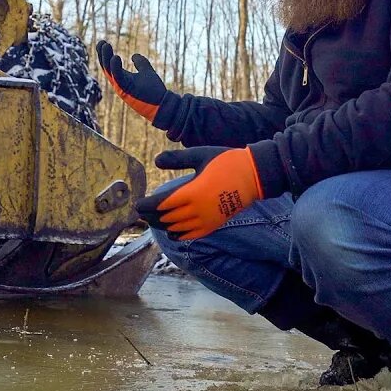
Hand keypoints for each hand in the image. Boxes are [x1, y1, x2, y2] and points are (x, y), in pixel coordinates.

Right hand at [95, 40, 167, 121]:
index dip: (105, 54)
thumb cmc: (153, 91)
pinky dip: (115, 68)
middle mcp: (119, 83)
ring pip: (109, 71)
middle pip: (106, 68)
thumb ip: (140, 63)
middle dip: (102, 55)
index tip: (103, 42)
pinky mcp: (127, 91)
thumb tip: (134, 55)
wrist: (162, 104)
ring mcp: (121, 88)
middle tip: (101, 42)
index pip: (110, 65)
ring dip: (106, 58)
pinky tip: (115, 57)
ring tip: (105, 44)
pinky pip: (118, 78)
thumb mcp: (146, 72)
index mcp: (122, 79)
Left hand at [134, 146, 262, 240]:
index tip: (137, 204)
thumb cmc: (226, 162)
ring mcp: (206, 220)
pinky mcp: (213, 225)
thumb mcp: (200, 155)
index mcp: (191, 192)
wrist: (254, 176)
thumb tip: (156, 161)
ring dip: (162, 225)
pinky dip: (178, 234)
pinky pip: (190, 236)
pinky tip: (171, 230)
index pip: (160, 205)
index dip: (145, 206)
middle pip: (165, 219)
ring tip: (153, 219)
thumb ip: (176, 159)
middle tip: (141, 211)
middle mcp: (197, 210)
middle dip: (150, 216)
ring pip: (175, 229)